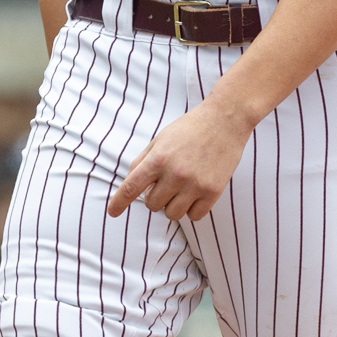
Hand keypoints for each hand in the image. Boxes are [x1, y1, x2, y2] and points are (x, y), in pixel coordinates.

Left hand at [107, 98, 253, 221]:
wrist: (225, 120)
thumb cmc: (190, 129)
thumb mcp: (160, 139)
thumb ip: (143, 161)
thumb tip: (130, 184)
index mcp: (158, 159)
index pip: (132, 187)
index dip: (119, 202)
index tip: (112, 213)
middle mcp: (175, 174)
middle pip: (152, 204)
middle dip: (155, 196)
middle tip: (167, 182)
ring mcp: (195, 185)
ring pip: (172, 214)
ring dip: (173, 205)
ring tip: (181, 188)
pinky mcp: (213, 192)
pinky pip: (194, 216)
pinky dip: (191, 209)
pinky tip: (195, 194)